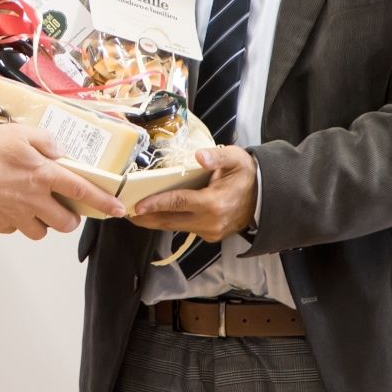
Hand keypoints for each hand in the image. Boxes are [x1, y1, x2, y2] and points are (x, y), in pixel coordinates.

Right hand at [0, 124, 125, 239]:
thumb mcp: (18, 133)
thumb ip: (44, 140)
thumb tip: (58, 151)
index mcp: (44, 175)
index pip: (82, 191)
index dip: (103, 202)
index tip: (118, 209)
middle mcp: (36, 200)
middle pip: (65, 223)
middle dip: (69, 219)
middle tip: (61, 207)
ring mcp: (18, 217)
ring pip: (41, 232)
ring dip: (41, 221)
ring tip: (30, 206)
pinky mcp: (1, 225)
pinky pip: (16, 229)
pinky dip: (17, 221)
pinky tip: (7, 205)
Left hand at [129, 145, 256, 242]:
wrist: (267, 196)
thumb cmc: (247, 174)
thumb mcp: (235, 159)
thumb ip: (216, 156)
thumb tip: (199, 156)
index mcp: (214, 203)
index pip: (178, 203)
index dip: (156, 204)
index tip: (136, 205)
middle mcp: (210, 222)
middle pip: (170, 221)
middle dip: (146, 217)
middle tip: (124, 210)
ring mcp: (210, 232)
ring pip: (175, 227)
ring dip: (155, 220)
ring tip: (134, 212)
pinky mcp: (210, 235)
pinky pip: (184, 228)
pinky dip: (169, 221)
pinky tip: (156, 213)